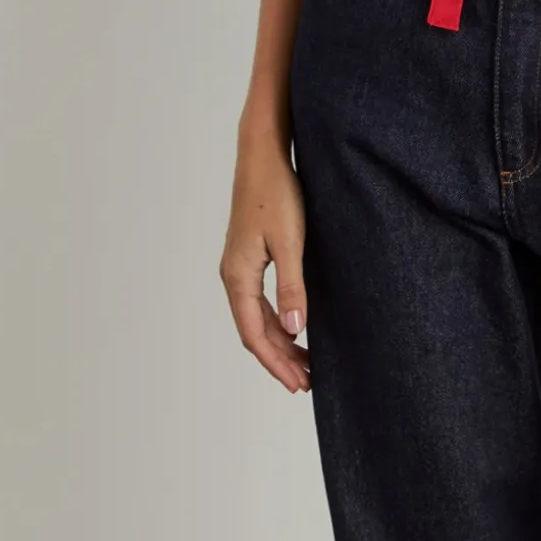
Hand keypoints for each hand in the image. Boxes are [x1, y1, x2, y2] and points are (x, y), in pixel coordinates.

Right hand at [221, 129, 312, 393]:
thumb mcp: (290, 242)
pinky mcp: (250, 256)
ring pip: (257, 317)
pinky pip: (259, 301)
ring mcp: (240, 266)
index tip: (298, 384)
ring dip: (279, 342)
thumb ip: (292, 287)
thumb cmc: (276, 194)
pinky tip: (295, 327)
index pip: (254, 335)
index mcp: (238, 276)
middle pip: (254, 331)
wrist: (263, 156)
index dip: (276, 363)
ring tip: (305, 363)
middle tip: (307, 382)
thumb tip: (293, 330)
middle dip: (279, 359)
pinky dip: (277, 321)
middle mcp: (233, 275)